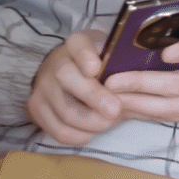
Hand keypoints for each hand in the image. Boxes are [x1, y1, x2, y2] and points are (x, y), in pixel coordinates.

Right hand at [28, 30, 122, 144]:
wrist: (66, 70)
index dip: (85, 56)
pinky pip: (57, 129)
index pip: (79, 44)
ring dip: (91, 122)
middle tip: (116, 110)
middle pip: (68, 79)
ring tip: (109, 122)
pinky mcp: (36, 108)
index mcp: (77, 43)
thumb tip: (141, 77)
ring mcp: (43, 86)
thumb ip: (123, 60)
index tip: (96, 68)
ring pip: (65, 110)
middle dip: (95, 99)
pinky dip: (77, 135)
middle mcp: (55, 62)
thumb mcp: (112, 52)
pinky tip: (92, 132)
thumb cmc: (99, 63)